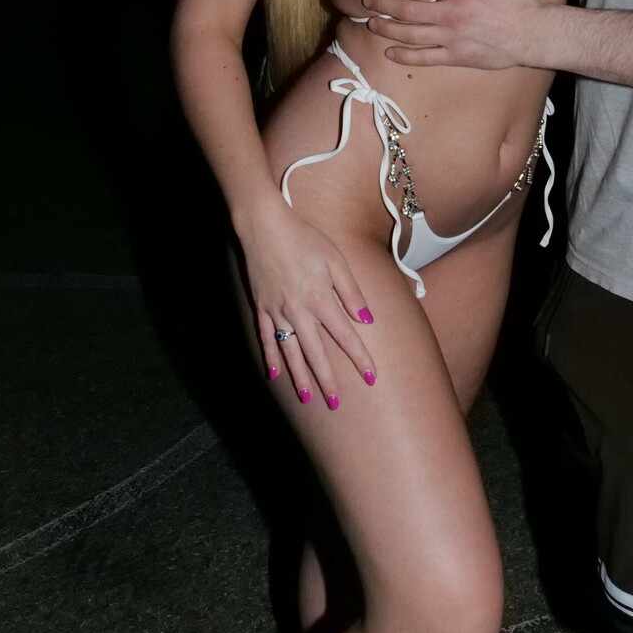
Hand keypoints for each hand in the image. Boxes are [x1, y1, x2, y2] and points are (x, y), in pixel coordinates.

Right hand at [239, 206, 376, 407]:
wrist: (264, 227)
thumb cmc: (305, 239)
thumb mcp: (335, 260)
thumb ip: (351, 291)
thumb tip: (366, 319)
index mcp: (321, 299)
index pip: (346, 336)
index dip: (360, 358)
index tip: (371, 377)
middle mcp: (299, 312)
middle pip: (317, 353)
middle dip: (328, 380)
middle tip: (336, 404)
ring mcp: (277, 312)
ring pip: (290, 352)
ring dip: (300, 377)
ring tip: (308, 398)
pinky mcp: (261, 308)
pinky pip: (265, 339)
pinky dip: (270, 358)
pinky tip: (274, 376)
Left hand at [360, 0, 550, 69]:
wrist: (538, 33)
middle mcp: (450, 14)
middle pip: (406, 9)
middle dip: (383, 3)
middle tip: (366, 0)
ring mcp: (452, 37)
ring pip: (410, 34)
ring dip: (387, 28)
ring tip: (372, 23)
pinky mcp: (458, 56)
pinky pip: (426, 57)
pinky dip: (405, 55)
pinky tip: (390, 52)